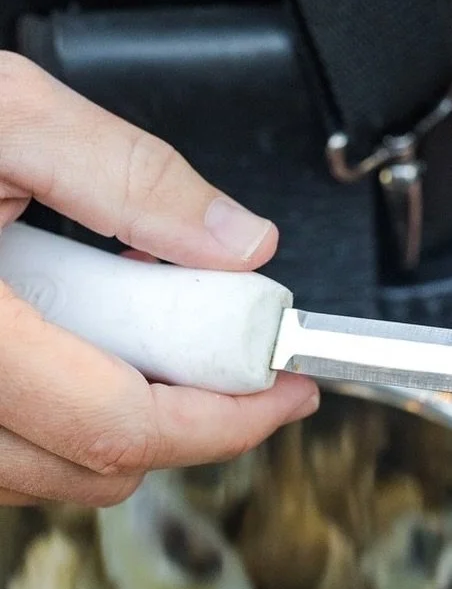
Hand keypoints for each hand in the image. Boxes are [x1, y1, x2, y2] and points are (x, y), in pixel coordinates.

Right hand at [0, 54, 316, 505]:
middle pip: (90, 468)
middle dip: (183, 417)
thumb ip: (125, 175)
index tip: (286, 385)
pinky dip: (52, 417)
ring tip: (129, 321)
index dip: (224, 416)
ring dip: (115, 421)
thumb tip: (236, 243)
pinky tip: (64, 338)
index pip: (115, 424)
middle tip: (227, 345)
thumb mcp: (0, 112)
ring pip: (41, 476)